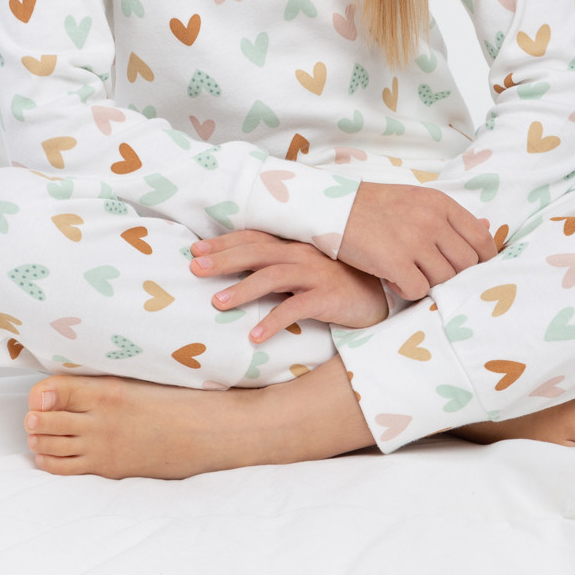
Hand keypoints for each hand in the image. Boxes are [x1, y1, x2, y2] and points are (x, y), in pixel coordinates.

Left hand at [190, 230, 387, 342]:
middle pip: (256, 252)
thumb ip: (276, 264)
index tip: (195, 248)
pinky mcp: (328, 297)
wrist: (380, 295)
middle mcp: (301, 254)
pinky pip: (296, 308)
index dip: (224, 242)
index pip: (253, 238)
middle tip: (194, 268)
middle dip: (223, 259)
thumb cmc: (335, 281)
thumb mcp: (304, 268)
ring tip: (217, 303)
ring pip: (272, 277)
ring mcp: (315, 274)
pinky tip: (255, 336)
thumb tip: (238, 270)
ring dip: (243, 290)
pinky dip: (274, 321)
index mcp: (293, 245)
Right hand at [338, 182, 496, 300]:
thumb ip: (450, 216)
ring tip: (409, 271)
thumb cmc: (376, 205)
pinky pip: (419, 290)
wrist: (333, 206)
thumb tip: (489, 226)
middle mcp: (431, 220)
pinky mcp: (394, 262)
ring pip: (444, 280)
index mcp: (440, 203)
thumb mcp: (417, 199)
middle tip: (433, 273)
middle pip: (466, 264)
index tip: (476, 270)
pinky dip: (408, 290)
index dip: (485, 260)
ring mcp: (413, 241)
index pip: (481, 238)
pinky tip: (393, 277)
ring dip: (428, 282)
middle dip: (453, 274)